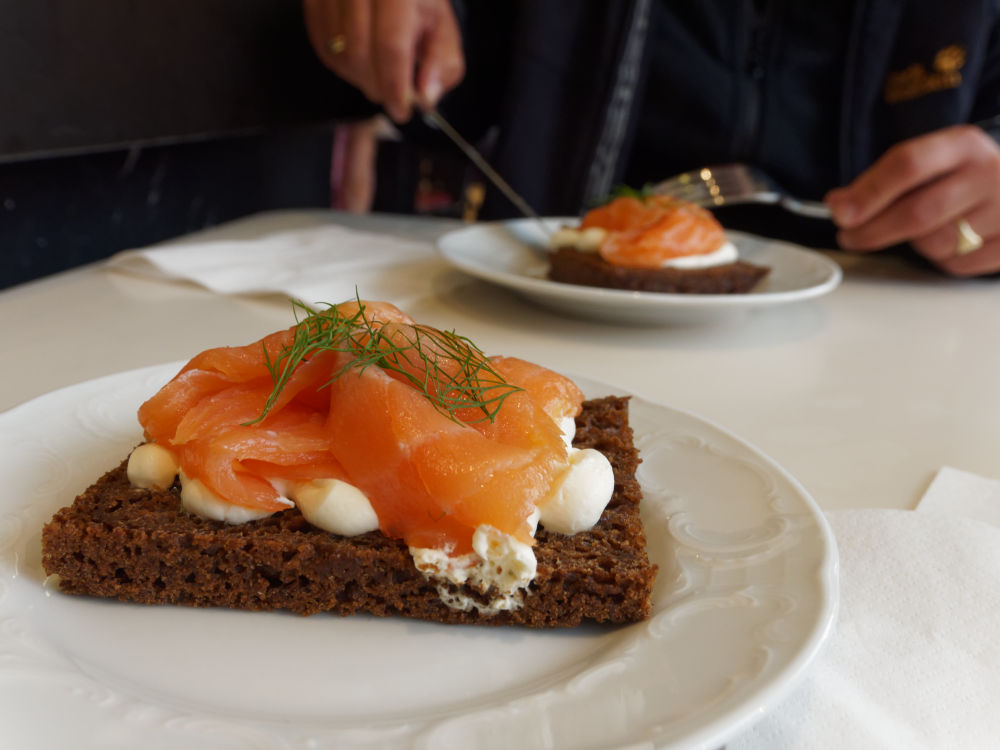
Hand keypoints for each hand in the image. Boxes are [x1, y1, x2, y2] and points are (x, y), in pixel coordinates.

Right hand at [303, 0, 464, 122]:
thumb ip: (441, 64)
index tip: (401, 111)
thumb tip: (427, 97)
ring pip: (338, 53)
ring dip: (358, 78)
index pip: (390, 45)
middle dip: (376, 86)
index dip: (394, 85)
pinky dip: (342, 65)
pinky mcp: (313, 0)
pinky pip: (322, 46)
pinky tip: (360, 62)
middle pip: (358, 53)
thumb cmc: (417, 4)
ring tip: (377, 76)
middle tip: (390, 96)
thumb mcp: (441, 30)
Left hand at [825, 124, 999, 275]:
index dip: (868, 192)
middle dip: (872, 230)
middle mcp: (988, 173)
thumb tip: (840, 204)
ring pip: (935, 243)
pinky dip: (940, 260)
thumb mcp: (932, 163)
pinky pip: (956, 264)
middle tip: (849, 236)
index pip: (907, 165)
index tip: (840, 212)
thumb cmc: (963, 178)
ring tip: (919, 231)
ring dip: (914, 245)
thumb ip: (883, 180)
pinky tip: (948, 242)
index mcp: (963, 145)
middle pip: (917, 212)